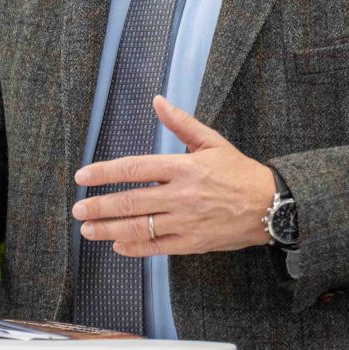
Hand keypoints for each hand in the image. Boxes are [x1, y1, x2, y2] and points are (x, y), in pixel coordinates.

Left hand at [71, 96, 276, 257]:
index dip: (104, 173)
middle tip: (78, 209)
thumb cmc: (239, 172)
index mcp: (183, 167)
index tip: (82, 177)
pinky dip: (134, 248)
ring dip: (108, 229)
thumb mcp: (212, 141)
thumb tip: (157, 101)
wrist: (270, 205)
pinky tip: (117, 246)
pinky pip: (156, 248)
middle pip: (130, 201)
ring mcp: (185, 222)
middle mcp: (180, 196)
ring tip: (87, 230)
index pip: (134, 168)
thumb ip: (181, 122)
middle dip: (99, 206)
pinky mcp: (192, 244)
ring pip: (138, 228)